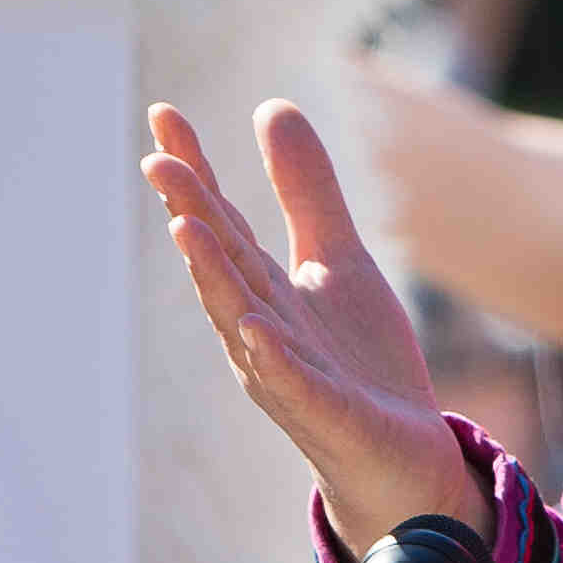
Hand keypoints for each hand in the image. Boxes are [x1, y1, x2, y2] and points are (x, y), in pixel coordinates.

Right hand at [141, 98, 478, 551]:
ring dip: (211, 275)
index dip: (194, 169)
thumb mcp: (339, 259)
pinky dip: (271, 356)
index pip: (221, 220)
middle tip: (157, 159)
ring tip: (185, 226)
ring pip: (240, 319)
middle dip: (189, 212)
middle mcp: (260, 329)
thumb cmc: (360, 363)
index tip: (163, 112)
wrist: (404, 455)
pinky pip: (293, 383)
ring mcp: (288, 374)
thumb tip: (270, 107)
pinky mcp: (328, 414)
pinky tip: (255, 325)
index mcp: (262, 290)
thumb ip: (306, 190)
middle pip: (220, 264)